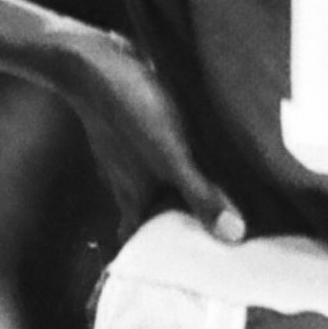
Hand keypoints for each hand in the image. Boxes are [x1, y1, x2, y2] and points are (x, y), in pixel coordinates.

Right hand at [55, 25, 239, 240]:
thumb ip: (200, 194)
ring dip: (192, 190)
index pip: (143, 242)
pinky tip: (215, 151)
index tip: (193, 270)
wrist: (93, 57)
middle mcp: (133, 180)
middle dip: (188, 223)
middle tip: (231, 234)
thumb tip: (233, 236)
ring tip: (234, 196)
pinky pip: (168, 154)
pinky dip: (189, 159)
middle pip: (160, 213)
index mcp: (134, 197)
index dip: (162, 259)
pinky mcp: (143, 128)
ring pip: (165, 183)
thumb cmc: (130, 109)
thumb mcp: (171, 155)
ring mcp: (135, 154)